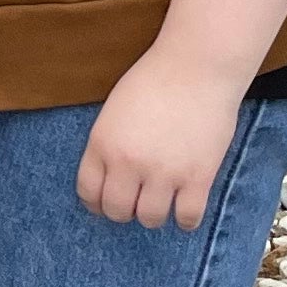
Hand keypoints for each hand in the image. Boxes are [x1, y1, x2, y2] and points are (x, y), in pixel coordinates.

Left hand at [77, 50, 243, 229]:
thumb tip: (110, 176)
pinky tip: (185, 207)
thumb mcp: (114, 110)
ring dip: (153, 215)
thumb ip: (108, 144)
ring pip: (149, 219)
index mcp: (103, 143)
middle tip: (134, 203)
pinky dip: (185, 220)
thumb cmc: (156, 79)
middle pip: (117, 211)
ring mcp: (164, 172)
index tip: (105, 203)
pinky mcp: (198, 178)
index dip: (96, 203)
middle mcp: (128, 162)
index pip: (88, 191)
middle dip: (123, 211)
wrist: (197, 66)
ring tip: (160, 203)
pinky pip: (186, 218)